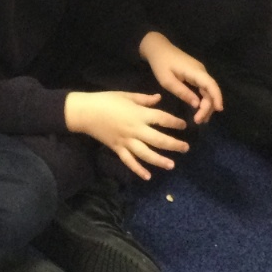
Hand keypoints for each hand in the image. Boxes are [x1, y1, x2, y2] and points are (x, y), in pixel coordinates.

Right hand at [65, 90, 187, 180]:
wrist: (85, 112)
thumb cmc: (106, 100)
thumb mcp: (126, 95)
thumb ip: (144, 99)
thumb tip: (159, 98)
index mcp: (139, 114)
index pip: (162, 119)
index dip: (175, 123)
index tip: (184, 126)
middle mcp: (135, 130)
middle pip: (158, 140)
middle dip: (174, 145)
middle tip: (186, 148)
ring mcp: (126, 141)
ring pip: (146, 154)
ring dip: (160, 160)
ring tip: (172, 165)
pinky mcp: (117, 149)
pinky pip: (129, 162)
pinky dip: (138, 170)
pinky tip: (148, 176)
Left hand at [139, 31, 223, 124]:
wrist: (158, 48)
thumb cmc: (160, 64)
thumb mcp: (167, 81)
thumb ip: (182, 92)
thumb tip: (197, 105)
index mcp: (195, 71)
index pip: (211, 85)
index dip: (217, 97)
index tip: (218, 110)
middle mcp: (201, 71)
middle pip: (211, 90)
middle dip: (208, 106)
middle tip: (199, 121)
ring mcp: (199, 72)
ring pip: (208, 90)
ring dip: (206, 105)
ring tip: (200, 119)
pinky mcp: (196, 74)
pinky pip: (203, 88)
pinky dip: (203, 99)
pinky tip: (199, 109)